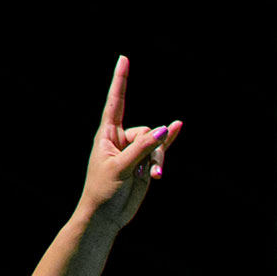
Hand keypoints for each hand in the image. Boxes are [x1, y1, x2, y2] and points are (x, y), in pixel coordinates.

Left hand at [79, 55, 181, 229]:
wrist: (106, 216)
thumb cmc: (103, 192)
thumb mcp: (121, 168)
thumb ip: (143, 147)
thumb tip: (166, 128)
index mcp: (106, 136)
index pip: (116, 102)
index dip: (120, 81)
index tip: (123, 59)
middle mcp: (120, 139)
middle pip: (147, 130)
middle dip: (150, 148)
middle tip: (139, 170)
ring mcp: (134, 150)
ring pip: (157, 142)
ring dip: (157, 160)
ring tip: (151, 176)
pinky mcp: (145, 162)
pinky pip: (162, 148)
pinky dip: (167, 147)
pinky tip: (172, 140)